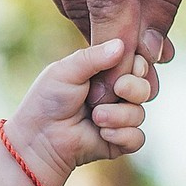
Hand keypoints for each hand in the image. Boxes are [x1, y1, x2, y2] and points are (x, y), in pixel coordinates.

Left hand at [6, 38, 155, 185]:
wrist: (40, 138)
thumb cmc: (48, 100)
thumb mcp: (67, 70)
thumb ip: (93, 57)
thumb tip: (121, 44)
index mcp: (106, 72)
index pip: (137, 63)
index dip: (138, 64)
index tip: (131, 65)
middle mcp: (116, 94)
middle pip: (145, 87)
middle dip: (134, 88)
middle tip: (118, 89)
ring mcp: (118, 118)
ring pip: (140, 113)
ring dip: (119, 115)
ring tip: (95, 117)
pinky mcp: (119, 141)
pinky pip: (137, 138)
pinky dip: (122, 135)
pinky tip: (103, 133)